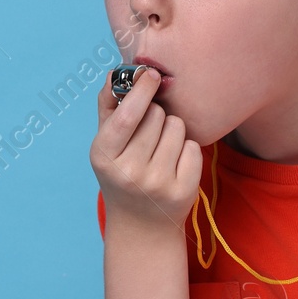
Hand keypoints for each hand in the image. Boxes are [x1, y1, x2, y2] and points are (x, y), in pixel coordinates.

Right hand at [90, 67, 202, 231]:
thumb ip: (109, 107)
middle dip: (156, 115)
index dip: (141, 91)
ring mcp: (157, 183)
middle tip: (149, 134)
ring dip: (172, 131)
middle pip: (157, 116)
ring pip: (177, 127)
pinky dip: (186, 150)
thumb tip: (115, 72)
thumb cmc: (121, 174)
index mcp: (104, 157)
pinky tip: (174, 164)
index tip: (152, 73)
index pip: (127, 116)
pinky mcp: (183, 191)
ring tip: (161, 149)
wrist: (140, 226)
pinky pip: (193, 147)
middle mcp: (129, 172)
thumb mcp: (106, 146)